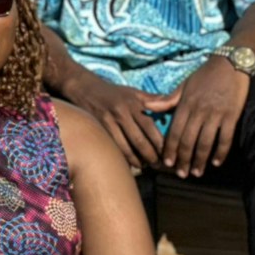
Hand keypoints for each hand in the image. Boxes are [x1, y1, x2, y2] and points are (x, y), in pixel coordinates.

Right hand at [59, 69, 176, 169]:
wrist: (83, 87)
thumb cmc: (111, 92)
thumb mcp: (132, 92)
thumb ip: (152, 99)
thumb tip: (171, 102)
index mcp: (132, 105)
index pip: (150, 127)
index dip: (159, 143)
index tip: (167, 152)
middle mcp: (120, 114)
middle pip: (139, 140)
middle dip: (150, 156)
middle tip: (157, 165)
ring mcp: (107, 122)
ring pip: (124, 147)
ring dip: (135, 160)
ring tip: (144, 166)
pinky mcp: (97, 129)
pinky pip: (111, 147)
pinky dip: (121, 157)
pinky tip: (128, 163)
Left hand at [162, 57, 248, 177]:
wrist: (229, 64)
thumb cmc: (204, 76)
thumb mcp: (184, 85)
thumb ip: (167, 100)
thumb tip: (147, 107)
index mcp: (185, 105)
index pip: (174, 132)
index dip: (170, 149)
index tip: (167, 163)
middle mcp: (199, 111)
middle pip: (188, 141)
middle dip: (183, 160)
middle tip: (181, 174)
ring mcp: (216, 114)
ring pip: (205, 142)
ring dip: (200, 160)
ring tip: (196, 172)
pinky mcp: (231, 116)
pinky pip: (225, 138)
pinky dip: (221, 152)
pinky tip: (216, 162)